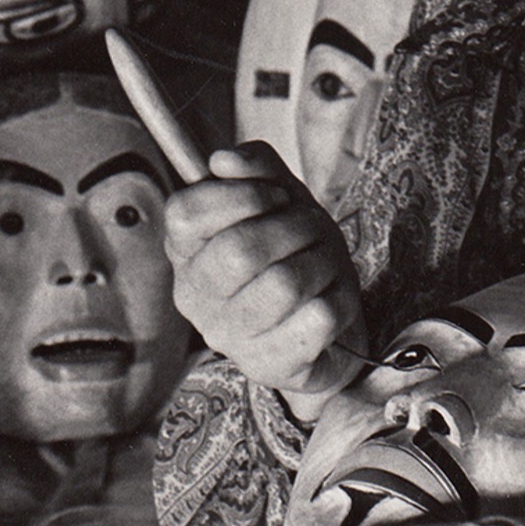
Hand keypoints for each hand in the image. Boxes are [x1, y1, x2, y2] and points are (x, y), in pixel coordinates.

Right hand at [164, 141, 365, 415]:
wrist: (330, 315)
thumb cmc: (296, 250)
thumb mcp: (280, 196)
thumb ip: (255, 167)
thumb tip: (223, 160)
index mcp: (186, 249)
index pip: (186, 213)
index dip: (244, 195)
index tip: (277, 198)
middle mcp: (195, 296)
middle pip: (239, 250)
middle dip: (295, 227)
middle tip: (312, 229)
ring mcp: (229, 336)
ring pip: (285, 284)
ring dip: (323, 262)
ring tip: (325, 264)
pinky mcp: (269, 366)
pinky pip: (316, 321)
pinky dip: (338, 300)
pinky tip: (330, 301)